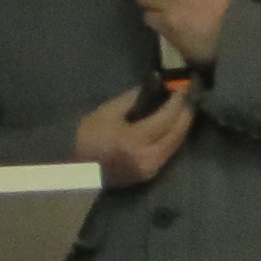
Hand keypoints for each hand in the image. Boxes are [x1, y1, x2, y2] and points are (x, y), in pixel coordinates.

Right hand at [74, 80, 194, 188]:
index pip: (166, 117)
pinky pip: (168, 153)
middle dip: (185, 113)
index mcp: (135, 140)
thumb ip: (133, 98)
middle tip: (186, 97)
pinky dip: (173, 138)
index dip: (177, 101)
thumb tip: (155, 86)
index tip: (183, 87)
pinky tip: (172, 127)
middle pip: (178, 133)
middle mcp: (148, 158)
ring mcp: (151, 169)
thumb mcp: (106, 112)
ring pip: (177, 144)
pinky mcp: (150, 175)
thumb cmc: (86, 137)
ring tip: (182, 110)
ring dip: (181, 126)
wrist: (74, 168)